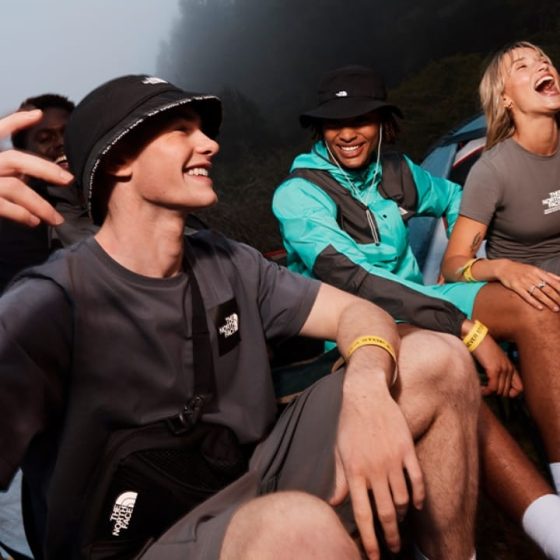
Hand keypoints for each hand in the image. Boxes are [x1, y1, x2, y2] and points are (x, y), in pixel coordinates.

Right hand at [0, 110, 72, 225]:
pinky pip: (4, 206)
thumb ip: (1, 170)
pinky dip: (21, 214)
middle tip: (68, 179)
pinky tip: (34, 221)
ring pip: (15, 187)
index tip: (37, 114)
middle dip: (46, 169)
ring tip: (56, 218)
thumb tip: (25, 175)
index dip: (16, 121)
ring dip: (40, 204)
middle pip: (16, 160)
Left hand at [330, 371, 423, 558]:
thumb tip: (335, 503)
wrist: (365, 394)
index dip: (370, 540)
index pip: (363, 515)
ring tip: (400, 521)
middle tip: (395, 548)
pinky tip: (417, 504)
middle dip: (391, 536)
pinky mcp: (407, 449)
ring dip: (403, 515)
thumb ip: (339, 479)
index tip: (375, 556)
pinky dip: (419, 496)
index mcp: (354, 472)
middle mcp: (374, 469)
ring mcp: (392, 459)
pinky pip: (418, 480)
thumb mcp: (339, 451)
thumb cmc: (348, 424)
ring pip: (403, 500)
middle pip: (386, 513)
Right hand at [471, 333, 522, 396]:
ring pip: (499, 391)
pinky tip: (481, 389)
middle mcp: (509, 369)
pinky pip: (492, 388)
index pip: (519, 388)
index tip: (499, 392)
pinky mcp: (494, 370)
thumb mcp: (494, 360)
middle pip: (506, 391)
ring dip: (490, 393)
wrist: (477, 337)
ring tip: (482, 389)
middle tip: (487, 390)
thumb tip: (493, 385)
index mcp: (511, 367)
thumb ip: (497, 370)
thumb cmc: (482, 348)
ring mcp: (502, 369)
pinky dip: (486, 391)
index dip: (511, 394)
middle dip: (496, 394)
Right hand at [495, 259, 559, 311]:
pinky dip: (533, 302)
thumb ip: (548, 275)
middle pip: (547, 289)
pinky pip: (526, 296)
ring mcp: (524, 282)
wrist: (504, 268)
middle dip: (557, 298)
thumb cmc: (521, 269)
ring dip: (548, 302)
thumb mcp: (535, 269)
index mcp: (538, 272)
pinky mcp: (516, 287)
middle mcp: (532, 277)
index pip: (553, 282)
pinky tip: (540, 308)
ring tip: (555, 308)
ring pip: (538, 294)